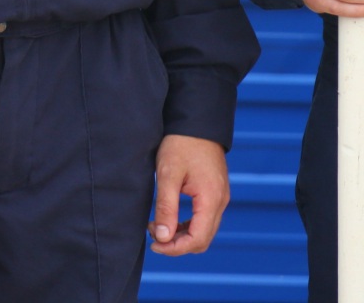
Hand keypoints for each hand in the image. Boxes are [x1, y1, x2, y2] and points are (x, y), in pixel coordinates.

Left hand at [149, 134, 227, 254]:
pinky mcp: (214, 194)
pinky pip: (204, 219)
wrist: (196, 124)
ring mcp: (219, 199)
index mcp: (211, 200)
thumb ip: (166, 207)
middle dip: (177, 244)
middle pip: (203, 239)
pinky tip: (168, 217)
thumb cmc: (180, 145)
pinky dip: (187, 224)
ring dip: (181, 235)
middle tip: (153, 235)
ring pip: (204, 230)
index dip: (176, 248)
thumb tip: (163, 237)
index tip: (154, 245)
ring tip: (156, 225)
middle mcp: (220, 203)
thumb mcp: (168, 175)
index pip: (198, 239)